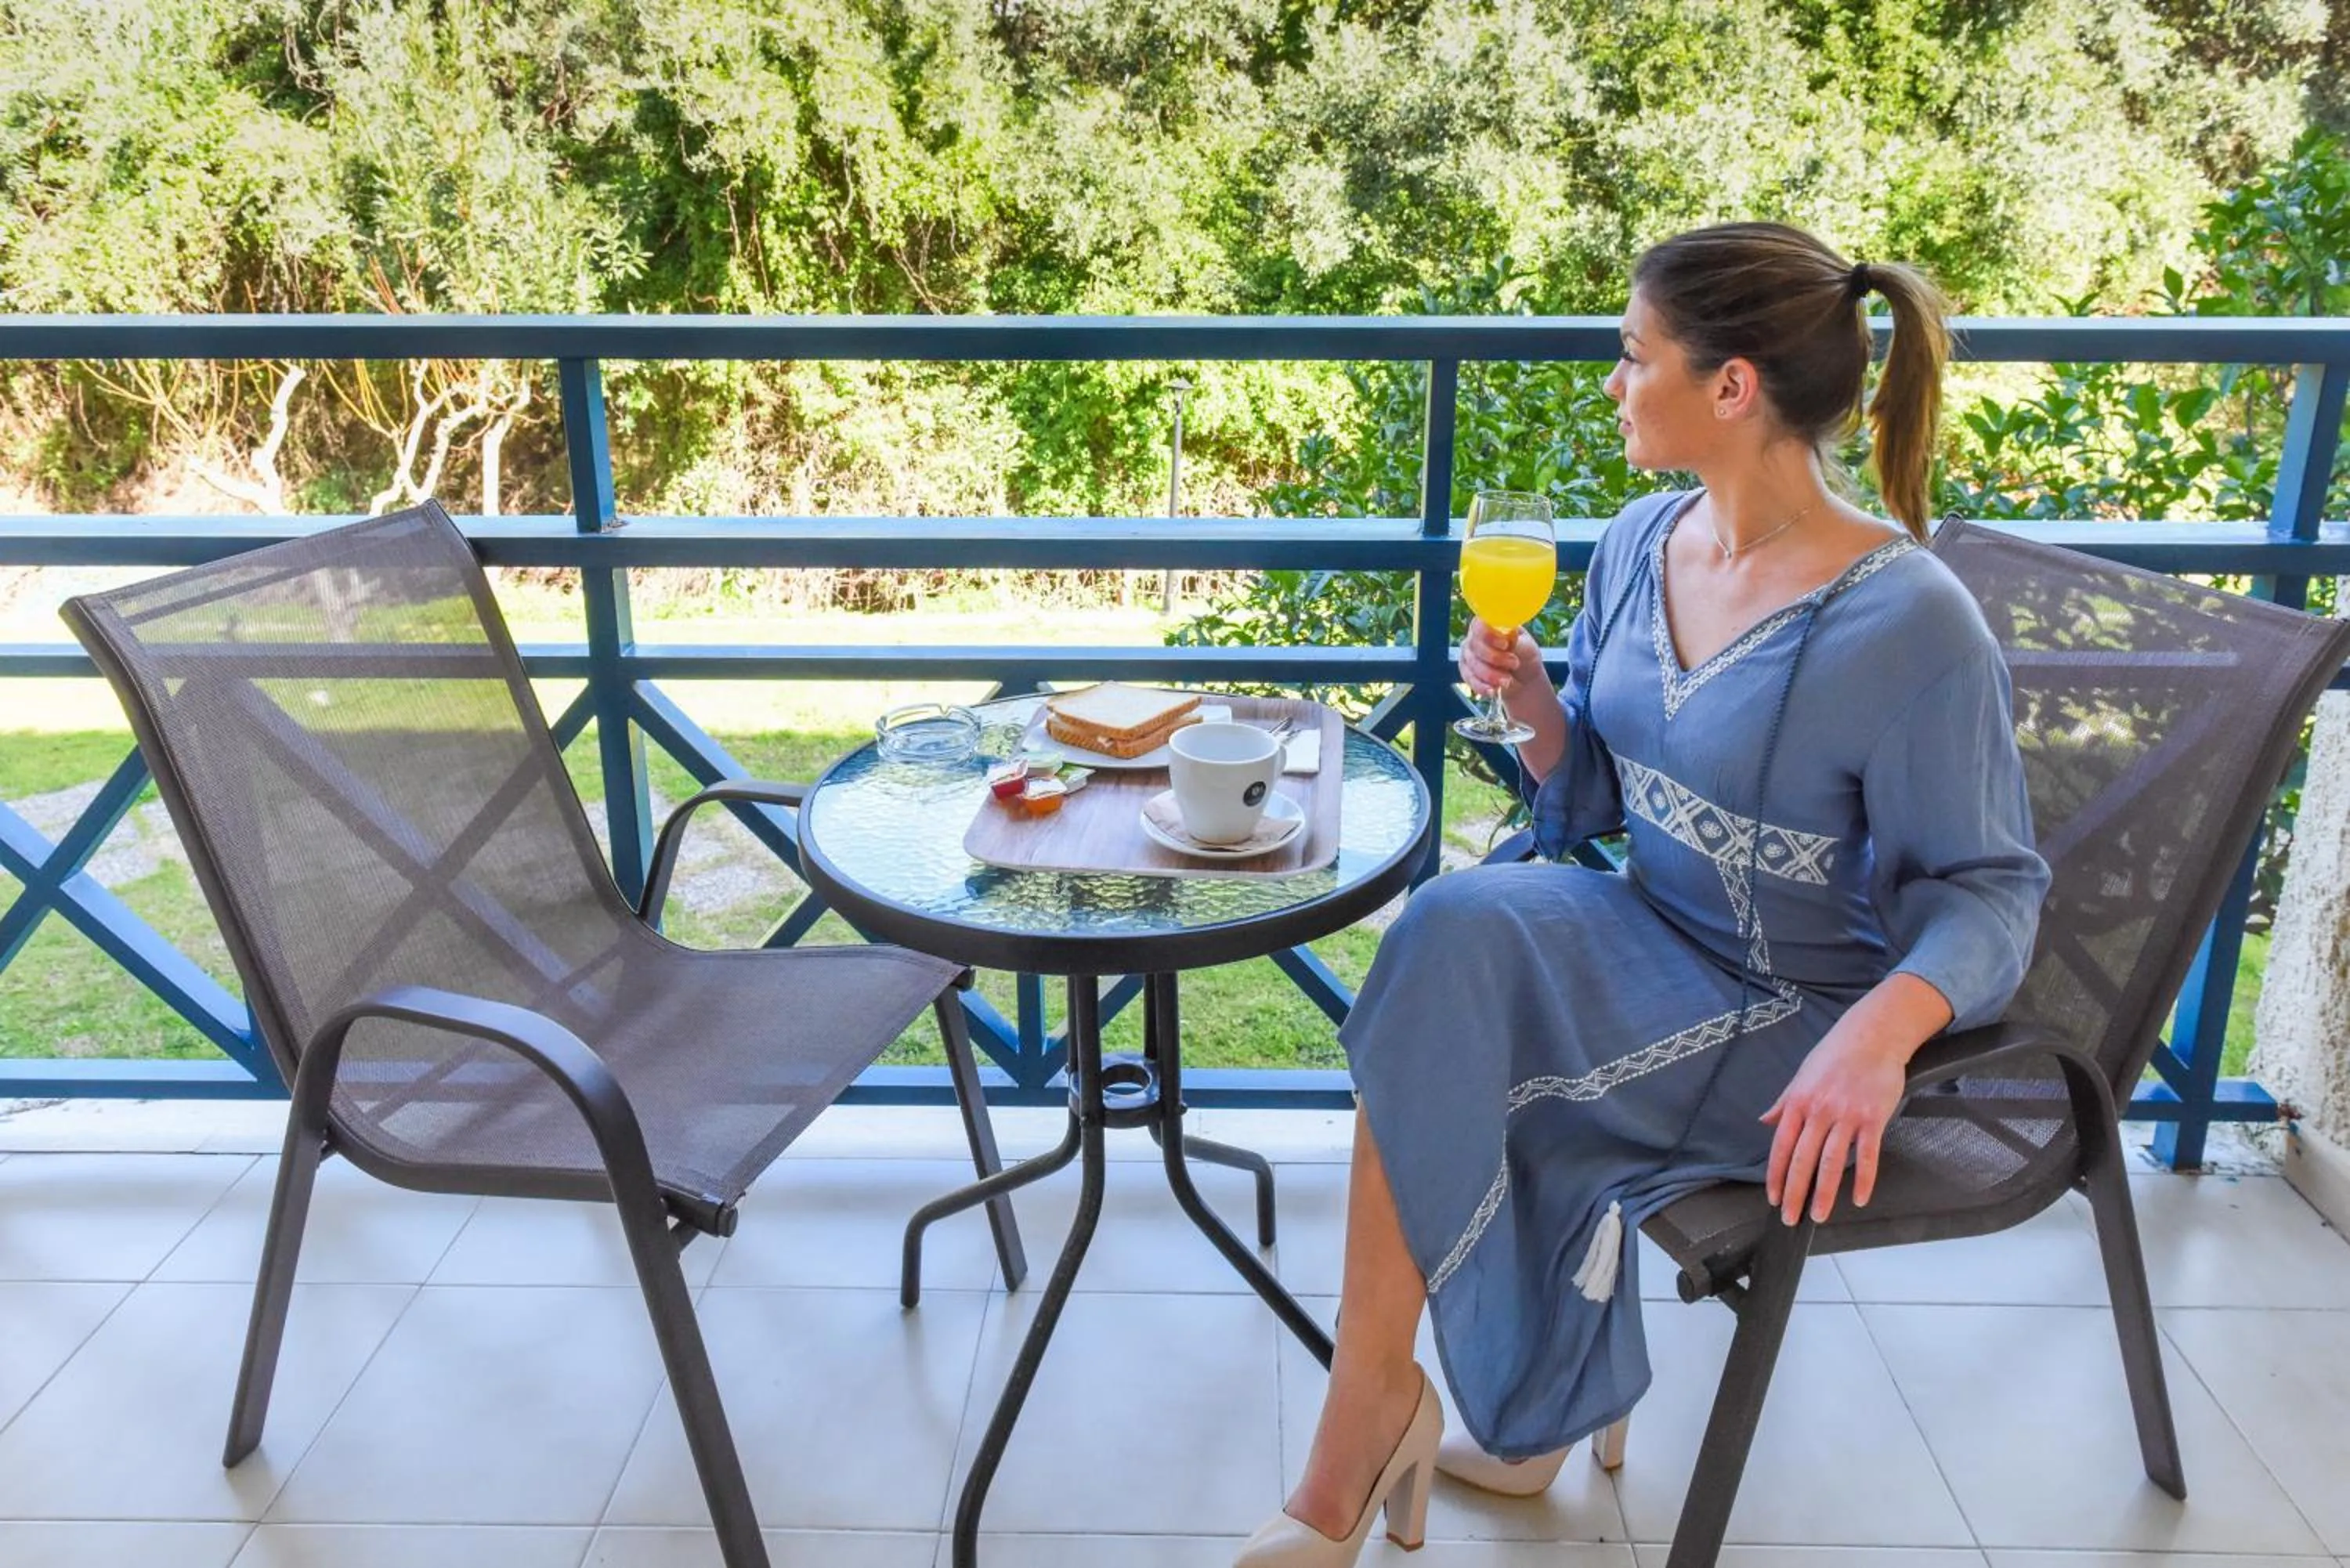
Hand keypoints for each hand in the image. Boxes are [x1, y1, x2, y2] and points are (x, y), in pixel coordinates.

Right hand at [1461, 618, 1537, 698]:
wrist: (1524, 680)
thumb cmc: (1525, 657)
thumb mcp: (1526, 647)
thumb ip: (1515, 640)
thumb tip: (1507, 633)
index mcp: (1491, 624)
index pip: (1480, 624)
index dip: (1489, 635)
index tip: (1505, 645)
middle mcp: (1476, 636)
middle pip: (1475, 645)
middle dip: (1495, 658)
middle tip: (1514, 664)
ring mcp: (1469, 653)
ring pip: (1472, 663)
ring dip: (1491, 675)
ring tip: (1508, 680)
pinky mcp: (1466, 671)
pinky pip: (1469, 678)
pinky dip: (1482, 686)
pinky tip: (1493, 690)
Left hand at [1761, 1024, 1909, 1225]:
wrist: (1872, 1035)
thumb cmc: (1835, 1055)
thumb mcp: (1801, 1076)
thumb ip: (1784, 1103)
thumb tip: (1765, 1121)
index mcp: (1799, 1103)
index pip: (1781, 1146)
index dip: (1775, 1175)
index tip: (1773, 1197)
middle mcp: (1820, 1111)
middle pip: (1803, 1159)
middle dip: (1794, 1192)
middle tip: (1790, 1217)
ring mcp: (1847, 1115)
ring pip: (1832, 1162)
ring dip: (1824, 1192)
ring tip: (1819, 1216)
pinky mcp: (1873, 1117)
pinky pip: (1867, 1155)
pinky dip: (1864, 1179)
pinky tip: (1859, 1199)